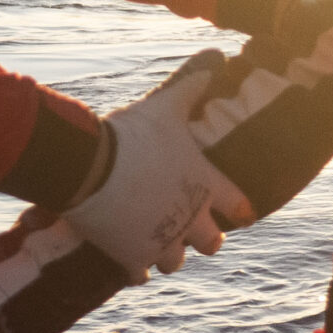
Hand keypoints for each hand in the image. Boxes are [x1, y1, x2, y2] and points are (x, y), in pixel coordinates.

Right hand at [61, 51, 253, 282]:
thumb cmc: (131, 133)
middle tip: (192, 230)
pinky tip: (131, 261)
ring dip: (169, 254)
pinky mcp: (132, 258)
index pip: (239, 206)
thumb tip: (215, 57)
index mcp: (206, 185)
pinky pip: (141, 275)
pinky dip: (136, 269)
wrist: (89, 166)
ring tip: (158, 244)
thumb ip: (193, 85)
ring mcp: (162, 242)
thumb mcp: (167, 106)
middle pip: (212, 244)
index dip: (241, 209)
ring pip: (176, 262)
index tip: (243, 213)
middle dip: (204, 238)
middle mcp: (190, 219)